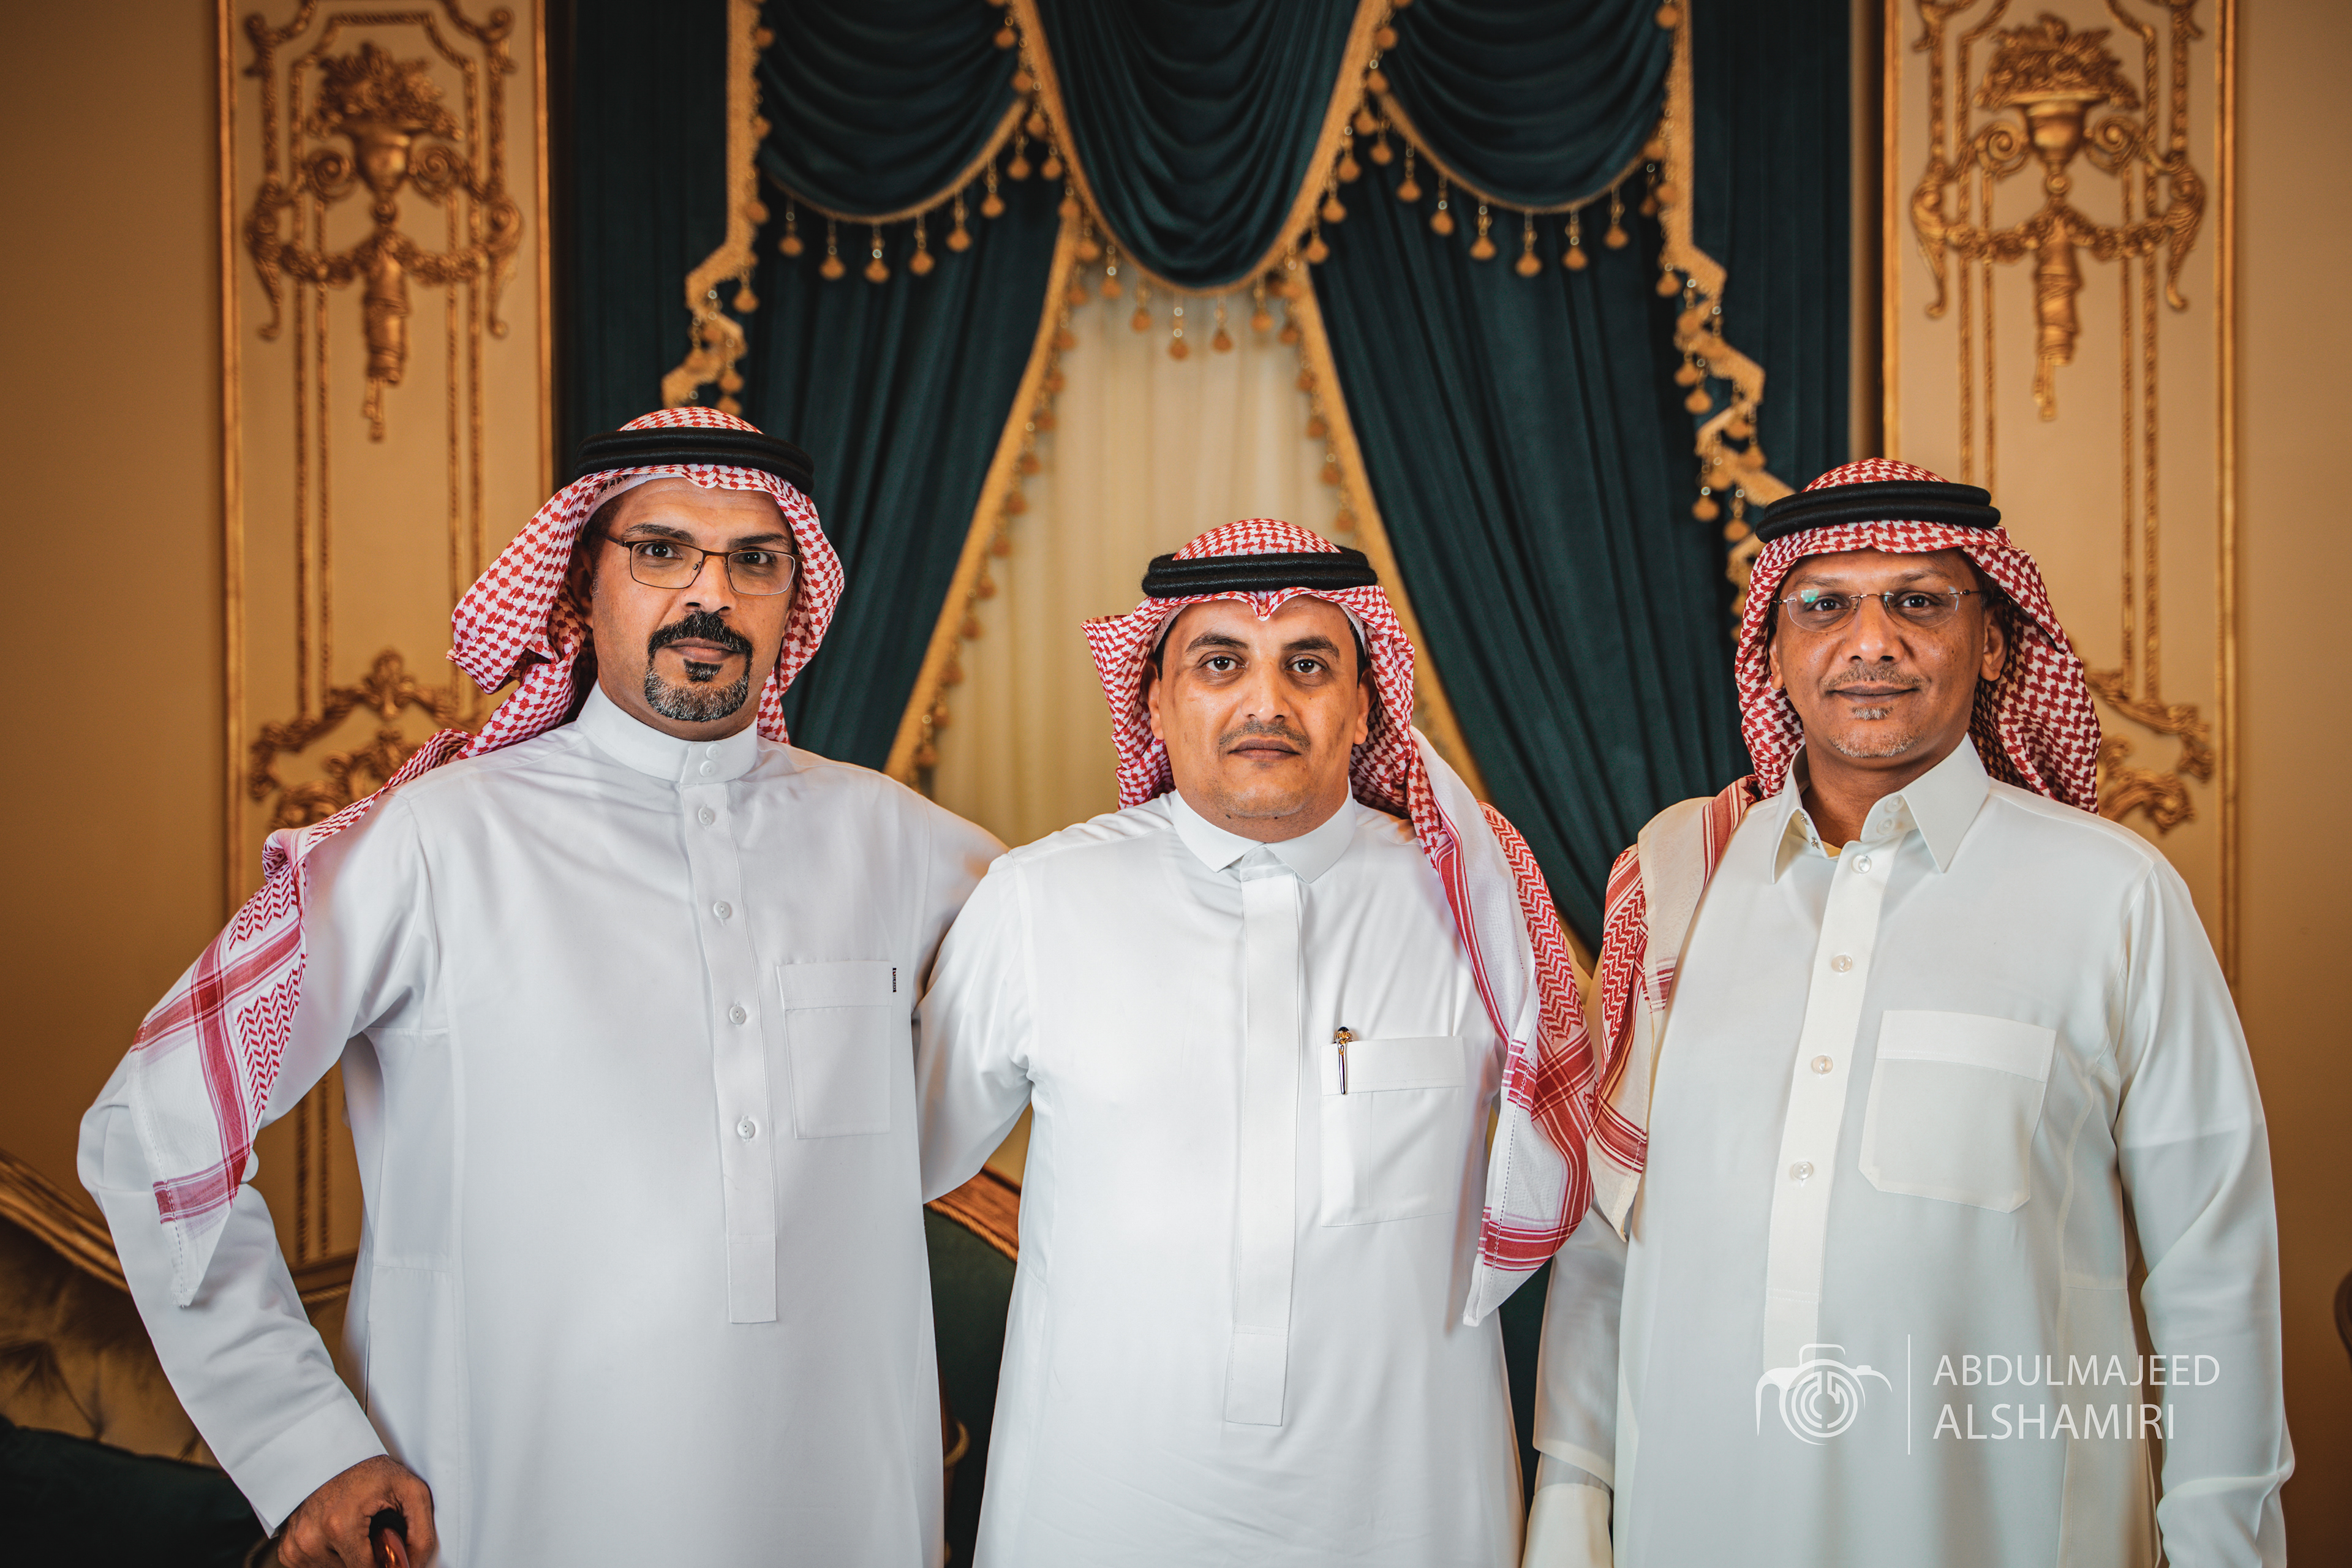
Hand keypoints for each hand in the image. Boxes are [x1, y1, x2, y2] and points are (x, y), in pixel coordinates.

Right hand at [276, 1454, 437, 1566]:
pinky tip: (337, 1534)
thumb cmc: (370, 1470)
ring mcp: (295, 1545)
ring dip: (346, 1556)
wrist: (333, 1454)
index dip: (383, 1563)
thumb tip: (416, 1566)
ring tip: (354, 1528)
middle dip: (364, 1556)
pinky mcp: (287, 1549)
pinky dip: (328, 1555)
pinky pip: (313, 1566)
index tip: (387, 1546)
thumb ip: (421, 1533)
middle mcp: (310, 1539)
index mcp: (339, 1527)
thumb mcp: (410, 1491)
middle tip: (371, 1530)